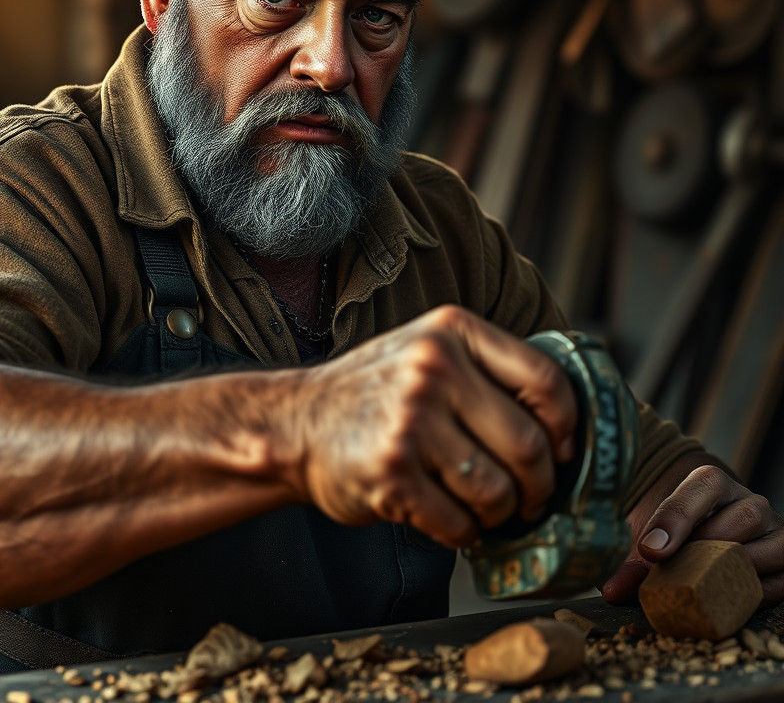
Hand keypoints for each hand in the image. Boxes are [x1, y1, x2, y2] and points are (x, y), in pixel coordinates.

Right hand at [292, 305, 577, 548]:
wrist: (296, 424)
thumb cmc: (375, 394)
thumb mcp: (428, 352)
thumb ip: (486, 371)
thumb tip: (566, 427)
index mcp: (451, 331)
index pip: (545, 380)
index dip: (567, 426)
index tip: (563, 450)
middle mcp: (432, 367)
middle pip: (528, 444)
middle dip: (539, 485)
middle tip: (531, 497)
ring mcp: (410, 420)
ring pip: (497, 490)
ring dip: (501, 514)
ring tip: (485, 509)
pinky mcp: (392, 472)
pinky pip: (458, 522)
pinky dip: (465, 533)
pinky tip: (451, 520)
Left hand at [602, 461, 783, 603]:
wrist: (709, 540)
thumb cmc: (677, 537)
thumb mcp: (655, 540)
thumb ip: (635, 564)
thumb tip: (612, 591)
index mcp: (713, 483)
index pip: (703, 487)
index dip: (676, 518)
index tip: (650, 551)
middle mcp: (749, 502)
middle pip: (741, 516)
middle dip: (706, 548)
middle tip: (677, 571)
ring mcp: (775, 531)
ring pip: (768, 547)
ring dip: (733, 571)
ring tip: (701, 586)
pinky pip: (780, 582)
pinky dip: (753, 595)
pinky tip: (725, 600)